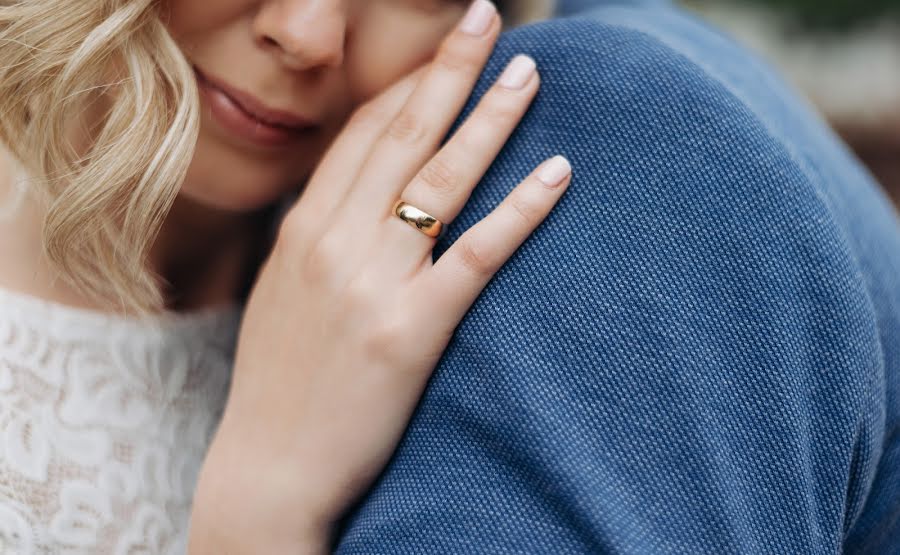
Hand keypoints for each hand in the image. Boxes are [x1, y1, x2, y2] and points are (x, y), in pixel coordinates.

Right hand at [188, 1, 571, 551]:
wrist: (267, 469)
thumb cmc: (279, 385)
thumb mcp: (279, 296)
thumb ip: (313, 241)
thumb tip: (348, 199)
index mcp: (302, 231)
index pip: (360, 136)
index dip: (405, 85)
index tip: (439, 55)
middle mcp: (334, 242)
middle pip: (402, 136)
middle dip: (448, 70)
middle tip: (486, 19)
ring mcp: (372, 282)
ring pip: (441, 180)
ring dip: (490, 119)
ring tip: (528, 74)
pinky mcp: (410, 330)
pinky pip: (476, 253)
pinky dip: (520, 209)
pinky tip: (557, 172)